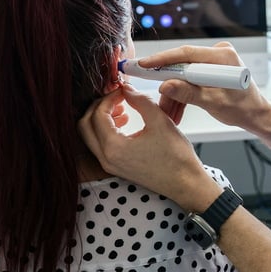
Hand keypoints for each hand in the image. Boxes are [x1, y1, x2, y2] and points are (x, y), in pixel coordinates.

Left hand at [78, 84, 219, 211]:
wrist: (185, 183)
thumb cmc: (176, 158)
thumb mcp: (160, 122)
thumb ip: (141, 101)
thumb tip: (127, 88)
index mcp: (114, 148)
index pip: (98, 115)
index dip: (109, 97)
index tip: (123, 90)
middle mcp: (106, 159)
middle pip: (85, 125)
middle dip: (99, 106)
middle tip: (117, 97)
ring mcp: (109, 165)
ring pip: (90, 136)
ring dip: (100, 118)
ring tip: (121, 108)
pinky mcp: (116, 167)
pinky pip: (100, 145)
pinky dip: (105, 130)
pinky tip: (124, 122)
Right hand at [141, 42, 270, 132]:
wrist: (256, 115)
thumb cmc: (243, 109)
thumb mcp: (213, 103)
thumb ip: (189, 93)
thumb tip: (165, 85)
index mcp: (222, 56)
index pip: (186, 54)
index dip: (162, 59)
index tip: (143, 64)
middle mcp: (219, 54)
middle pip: (183, 65)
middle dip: (168, 84)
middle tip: (151, 96)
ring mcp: (215, 61)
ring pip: (185, 75)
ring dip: (175, 95)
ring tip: (167, 114)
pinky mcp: (211, 70)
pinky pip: (191, 79)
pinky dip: (183, 94)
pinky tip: (175, 111)